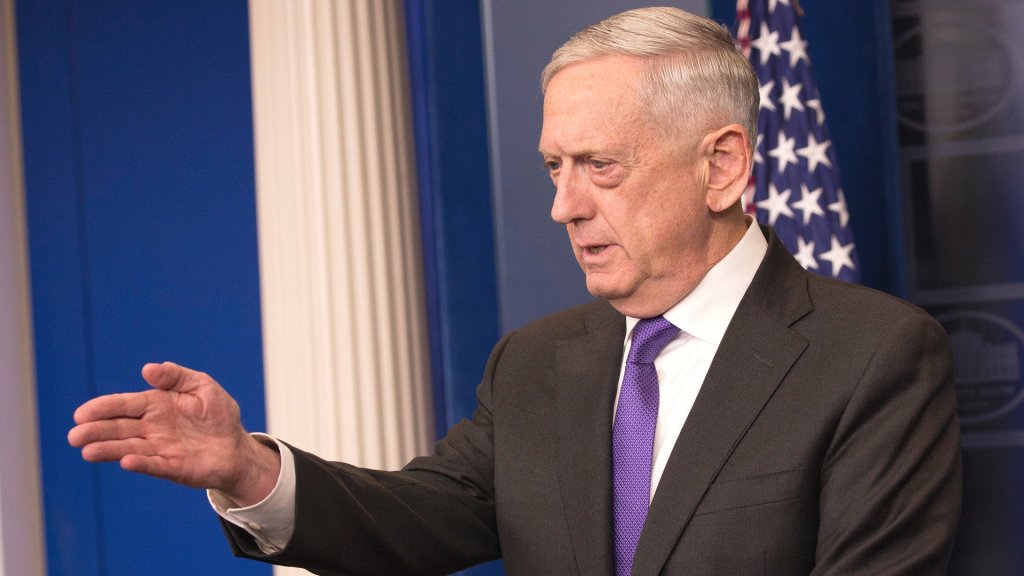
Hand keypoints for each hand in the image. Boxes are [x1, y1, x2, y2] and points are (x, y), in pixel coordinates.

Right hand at [68, 361, 279, 506]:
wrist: (237, 446)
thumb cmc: (217, 414)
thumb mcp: (201, 386)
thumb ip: (176, 376)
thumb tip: (148, 368)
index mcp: (156, 405)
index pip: (124, 405)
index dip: (103, 408)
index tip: (81, 413)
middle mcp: (152, 428)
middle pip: (119, 428)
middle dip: (96, 431)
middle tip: (75, 435)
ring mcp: (160, 449)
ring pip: (129, 448)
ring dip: (109, 449)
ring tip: (88, 451)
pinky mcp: (173, 467)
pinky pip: (155, 465)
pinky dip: (141, 464)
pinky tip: (126, 462)